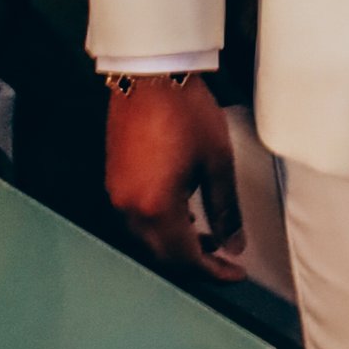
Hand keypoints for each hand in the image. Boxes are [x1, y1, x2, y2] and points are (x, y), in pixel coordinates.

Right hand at [105, 74, 244, 279]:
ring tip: (207, 236)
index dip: (213, 272)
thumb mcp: (218, 163)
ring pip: (148, 238)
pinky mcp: (115, 179)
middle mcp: (130, 207)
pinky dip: (161, 225)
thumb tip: (233, 244)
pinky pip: (137, 217)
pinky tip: (182, 213)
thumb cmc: (184, 112)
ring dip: (177, 244)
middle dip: (195, 262)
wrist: (151, 75)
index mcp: (156, 207)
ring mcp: (118, 193)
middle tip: (224, 260)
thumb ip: (226, 210)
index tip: (234, 273)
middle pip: (163, 255)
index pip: (185, 258)